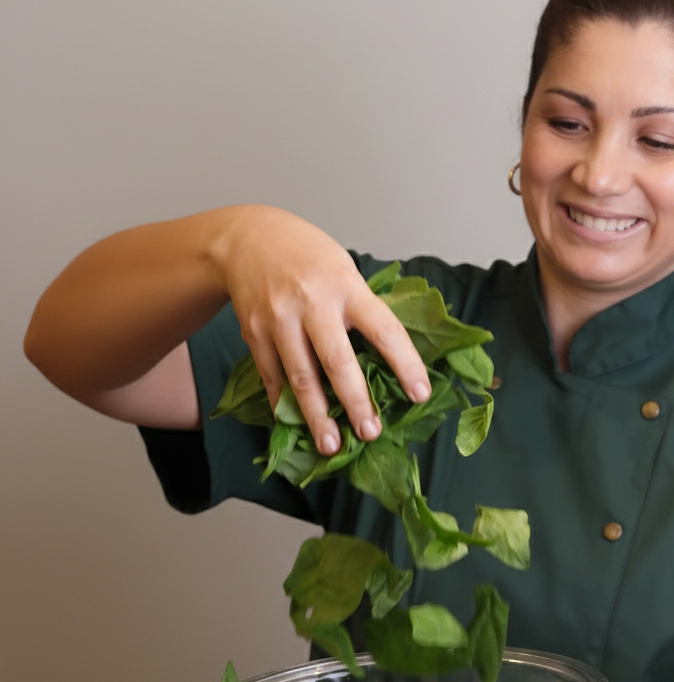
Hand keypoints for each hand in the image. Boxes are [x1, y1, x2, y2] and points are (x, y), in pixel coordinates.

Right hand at [215, 205, 430, 453]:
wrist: (247, 236)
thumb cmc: (309, 257)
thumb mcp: (345, 270)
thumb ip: (363, 310)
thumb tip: (391, 362)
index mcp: (347, 286)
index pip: (384, 330)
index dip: (405, 365)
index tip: (419, 394)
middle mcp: (312, 303)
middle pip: (337, 362)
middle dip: (355, 402)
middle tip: (371, 433)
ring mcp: (279, 319)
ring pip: (300, 377)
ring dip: (317, 416)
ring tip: (331, 445)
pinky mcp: (254, 333)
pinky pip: (272, 376)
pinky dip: (285, 404)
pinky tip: (296, 426)